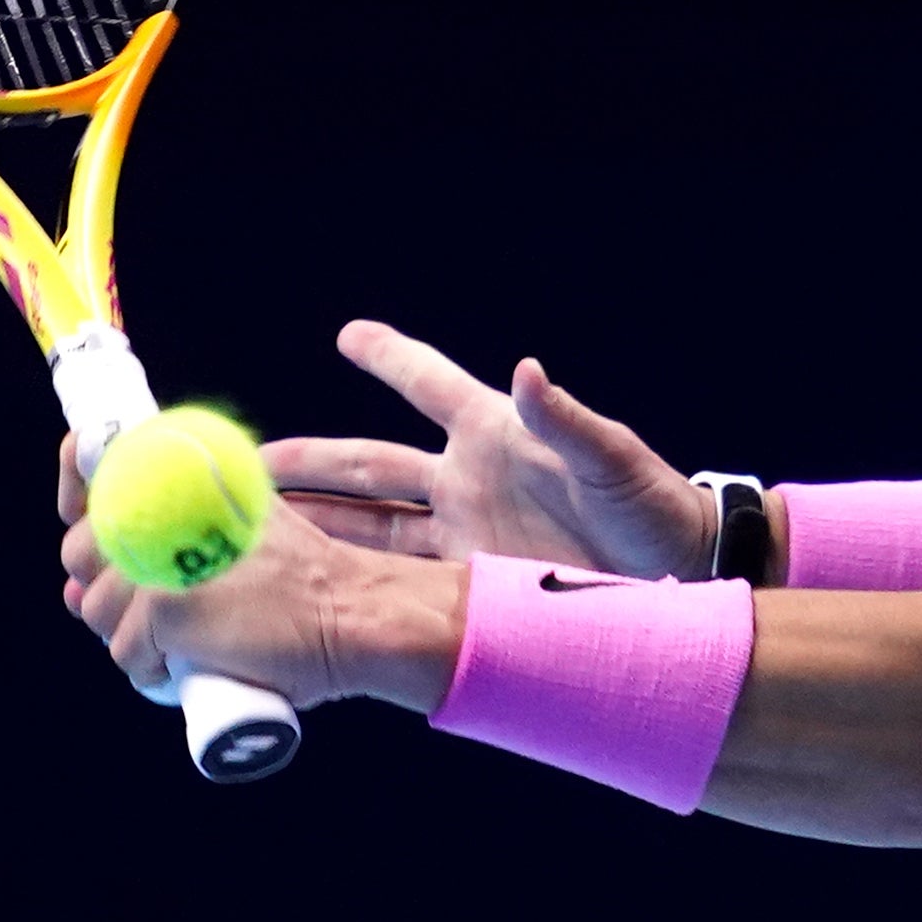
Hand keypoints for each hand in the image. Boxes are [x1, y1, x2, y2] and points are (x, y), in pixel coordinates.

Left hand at [58, 441, 462, 712]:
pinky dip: (149, 670)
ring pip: (96, 611)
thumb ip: (186, 531)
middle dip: (102, 589)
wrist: (353, 612)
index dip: (75, 488)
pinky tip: (181, 669)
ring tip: (175, 645)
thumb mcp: (249, 523)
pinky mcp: (163, 609)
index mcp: (186, 475)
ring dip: (127, 637)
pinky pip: (125, 652)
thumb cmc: (307, 583)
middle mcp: (164, 505)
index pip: (98, 470)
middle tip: (151, 611)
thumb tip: (81, 585)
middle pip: (80, 553)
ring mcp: (158, 557)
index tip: (83, 513)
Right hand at [261, 320, 714, 580]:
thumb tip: (529, 372)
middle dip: (310, 462)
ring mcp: (462, 531)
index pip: (429, 384)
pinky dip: (352, 579)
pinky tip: (309, 587)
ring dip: (315, 523)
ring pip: (368, 524)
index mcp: (496, 433)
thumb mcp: (610, 462)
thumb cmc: (649, 506)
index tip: (348, 334)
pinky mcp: (466, 580)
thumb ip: (566, 420)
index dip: (389, 358)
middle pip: (371, 465)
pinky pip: (395, 578)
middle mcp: (467, 478)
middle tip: (247, 461)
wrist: (674, 575)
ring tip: (253, 526)